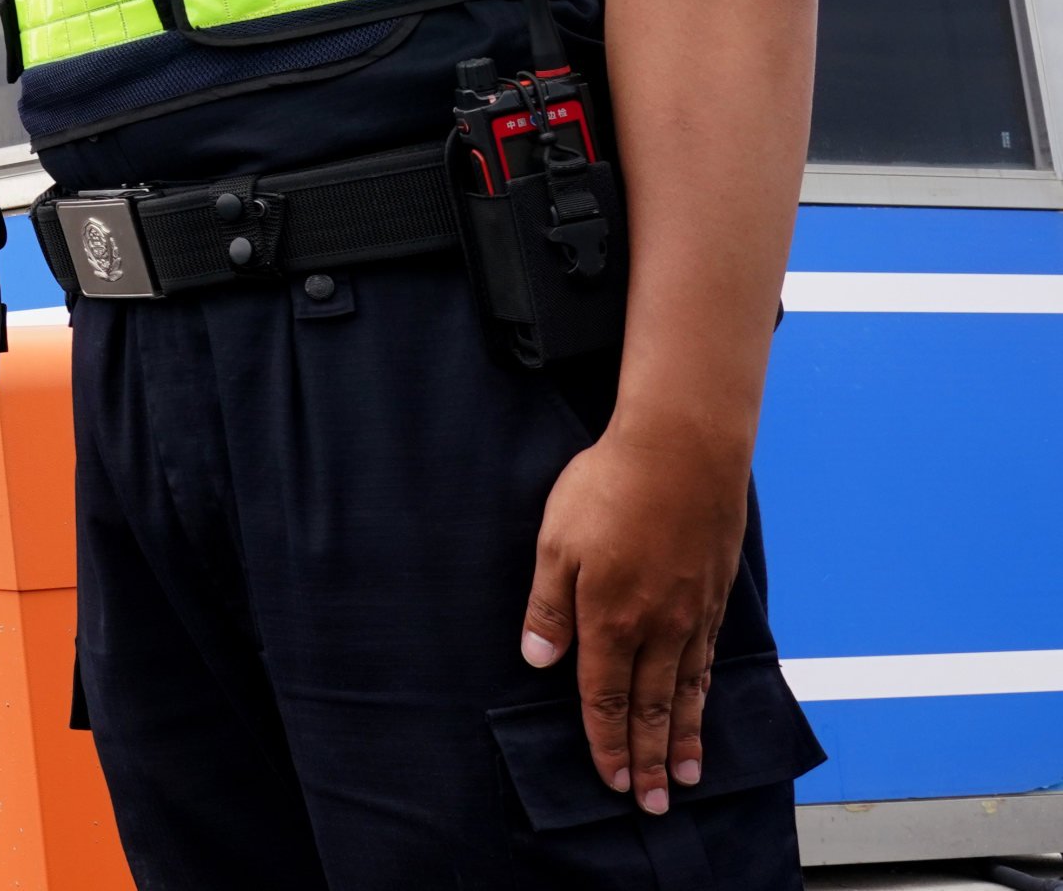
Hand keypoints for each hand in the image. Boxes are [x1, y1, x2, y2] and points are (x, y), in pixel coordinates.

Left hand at [521, 417, 752, 811]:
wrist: (684, 449)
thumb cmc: (609, 488)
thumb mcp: (555, 541)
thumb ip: (549, 605)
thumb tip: (540, 660)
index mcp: (611, 618)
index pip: (605, 697)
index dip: (605, 743)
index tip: (610, 781)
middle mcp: (658, 627)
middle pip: (650, 708)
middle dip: (648, 760)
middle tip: (654, 804)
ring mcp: (692, 613)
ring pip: (686, 691)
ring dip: (681, 738)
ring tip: (684, 776)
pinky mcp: (714, 596)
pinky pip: (708, 661)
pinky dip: (704, 696)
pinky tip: (702, 708)